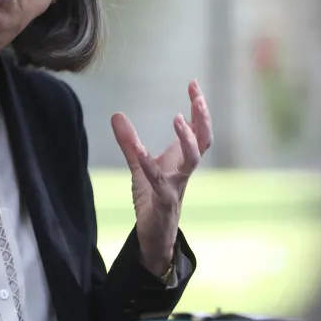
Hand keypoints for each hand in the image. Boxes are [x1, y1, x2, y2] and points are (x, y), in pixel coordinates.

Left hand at [112, 80, 212, 276]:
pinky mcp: (164, 202)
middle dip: (203, 118)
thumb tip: (117, 114)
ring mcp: (177, 186)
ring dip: (187, 139)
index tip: (194, 83)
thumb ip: (130, 142)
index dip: (199, 108)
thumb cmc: (153, 199)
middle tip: (198, 98)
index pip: (198, 129)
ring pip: (192, 161)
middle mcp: (184, 171)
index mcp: (182, 160)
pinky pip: (160, 182)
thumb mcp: (140, 166)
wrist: (155, 237)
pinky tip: (141, 152)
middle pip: (204, 141)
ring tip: (177, 119)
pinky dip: (151, 166)